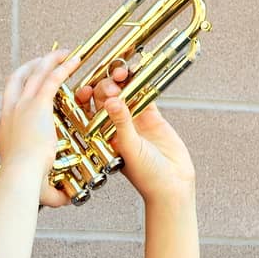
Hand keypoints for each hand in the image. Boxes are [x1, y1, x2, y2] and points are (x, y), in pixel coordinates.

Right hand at [0, 49, 81, 196]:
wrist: (22, 176)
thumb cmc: (25, 185)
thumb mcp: (39, 189)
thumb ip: (53, 194)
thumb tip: (66, 201)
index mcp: (2, 132)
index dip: (0, 103)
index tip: (11, 101)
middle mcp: (8, 115)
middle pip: (13, 80)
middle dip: (28, 68)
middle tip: (42, 62)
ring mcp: (20, 106)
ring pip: (33, 73)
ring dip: (48, 60)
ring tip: (64, 53)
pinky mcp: (36, 104)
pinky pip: (51, 78)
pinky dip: (62, 67)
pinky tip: (75, 59)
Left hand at [76, 61, 196, 200]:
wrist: (173, 185)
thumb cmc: (147, 176)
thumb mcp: (130, 149)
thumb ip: (122, 123)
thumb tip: (110, 100)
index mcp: (102, 137)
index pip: (89, 112)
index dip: (85, 98)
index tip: (86, 89)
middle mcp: (115, 127)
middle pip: (105, 99)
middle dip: (105, 86)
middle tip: (111, 84)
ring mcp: (134, 120)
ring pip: (125, 93)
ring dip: (122, 81)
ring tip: (122, 73)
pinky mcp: (152, 117)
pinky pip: (144, 95)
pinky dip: (141, 84)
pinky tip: (138, 74)